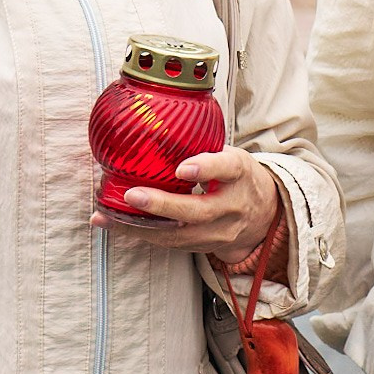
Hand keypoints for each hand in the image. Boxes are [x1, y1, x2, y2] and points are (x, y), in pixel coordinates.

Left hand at [96, 145, 281, 261]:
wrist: (264, 217)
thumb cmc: (237, 178)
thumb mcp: (230, 155)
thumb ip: (202, 148)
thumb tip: (153, 126)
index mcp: (239, 173)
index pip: (226, 168)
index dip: (205, 168)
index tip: (182, 168)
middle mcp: (232, 205)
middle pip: (198, 211)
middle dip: (162, 205)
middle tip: (132, 195)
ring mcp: (220, 231)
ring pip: (180, 234)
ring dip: (141, 226)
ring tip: (109, 215)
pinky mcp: (205, 247)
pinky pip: (171, 244)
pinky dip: (142, 234)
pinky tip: (116, 223)